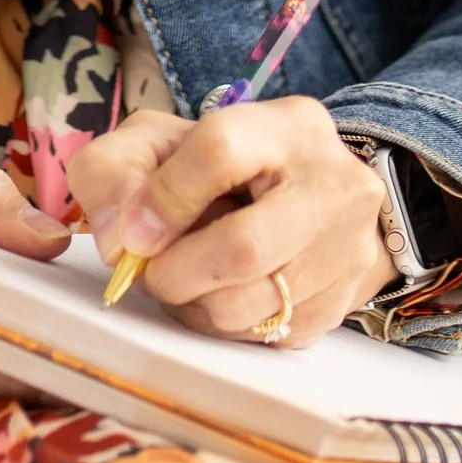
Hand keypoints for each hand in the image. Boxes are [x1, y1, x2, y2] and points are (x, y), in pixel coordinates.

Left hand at [65, 98, 393, 346]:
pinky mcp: (342, 302)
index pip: (218, 151)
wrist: (316, 200)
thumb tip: (115, 239)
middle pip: (241, 248)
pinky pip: (265, 335)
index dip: (163, 199)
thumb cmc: (223, 167)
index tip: (133, 234)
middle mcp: (333, 184)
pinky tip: (220, 293)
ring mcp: (346, 248)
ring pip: (250, 305)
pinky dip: (225, 324)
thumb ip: (115, 170)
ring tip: (185, 280)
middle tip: (151, 272)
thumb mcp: (163, 141)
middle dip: (174, 272)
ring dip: (195, 304)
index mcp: (286, 127)